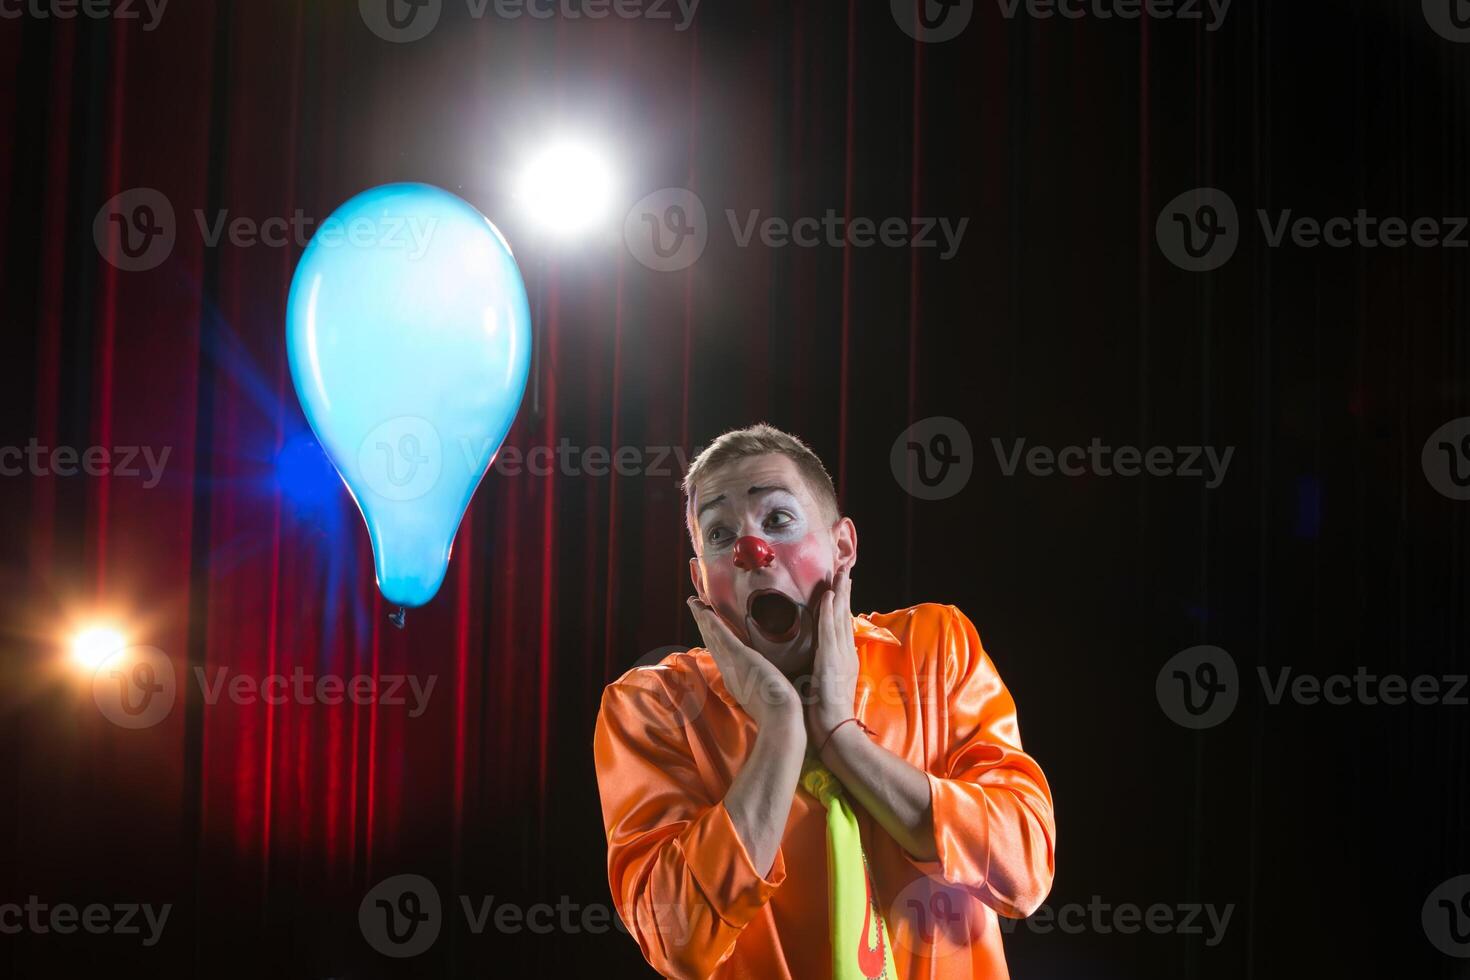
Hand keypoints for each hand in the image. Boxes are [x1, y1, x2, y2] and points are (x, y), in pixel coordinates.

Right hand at [687, 597, 803, 734]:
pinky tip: (705, 610)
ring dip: (702, 618)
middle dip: (702, 624)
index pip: (720, 653)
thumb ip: (762, 689)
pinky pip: (723, 636)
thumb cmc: (779, 714)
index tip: (706, 624)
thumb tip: (768, 685)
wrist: (779, 720)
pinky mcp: (740, 657)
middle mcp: (729, 670)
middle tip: (693, 605)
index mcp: (735, 680)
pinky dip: (712, 623)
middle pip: (711, 642)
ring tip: (693, 601)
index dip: (711, 637)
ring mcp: (732, 664)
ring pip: (713, 636)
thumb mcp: (765, 699)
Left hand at [807, 566, 859, 747]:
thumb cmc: (823, 713)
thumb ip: (820, 669)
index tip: (839, 585)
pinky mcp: (831, 662)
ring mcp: (840, 657)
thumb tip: (811, 659)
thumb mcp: (822, 685)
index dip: (841, 604)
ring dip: (840, 594)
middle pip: (844, 616)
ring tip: (840, 574)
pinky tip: (828, 597)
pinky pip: (830, 633)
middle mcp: (845, 654)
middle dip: (845, 592)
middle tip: (845, 569)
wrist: (833, 731)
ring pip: (840, 619)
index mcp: (842, 659)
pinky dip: (830, 613)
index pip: (841, 625)